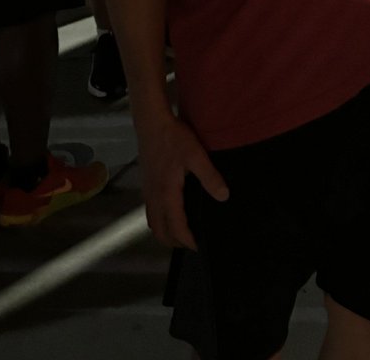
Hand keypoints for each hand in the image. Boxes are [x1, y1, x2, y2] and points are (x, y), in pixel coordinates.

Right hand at [137, 114, 228, 248]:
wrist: (151, 122)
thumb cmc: (174, 138)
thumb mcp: (196, 155)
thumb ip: (210, 177)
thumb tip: (224, 197)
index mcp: (167, 193)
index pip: (176, 227)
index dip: (187, 240)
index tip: (199, 246)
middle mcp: (154, 197)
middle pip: (159, 231)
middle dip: (173, 242)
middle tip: (190, 243)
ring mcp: (147, 191)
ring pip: (152, 222)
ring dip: (165, 232)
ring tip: (180, 232)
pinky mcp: (145, 183)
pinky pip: (150, 211)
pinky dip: (159, 219)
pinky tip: (169, 211)